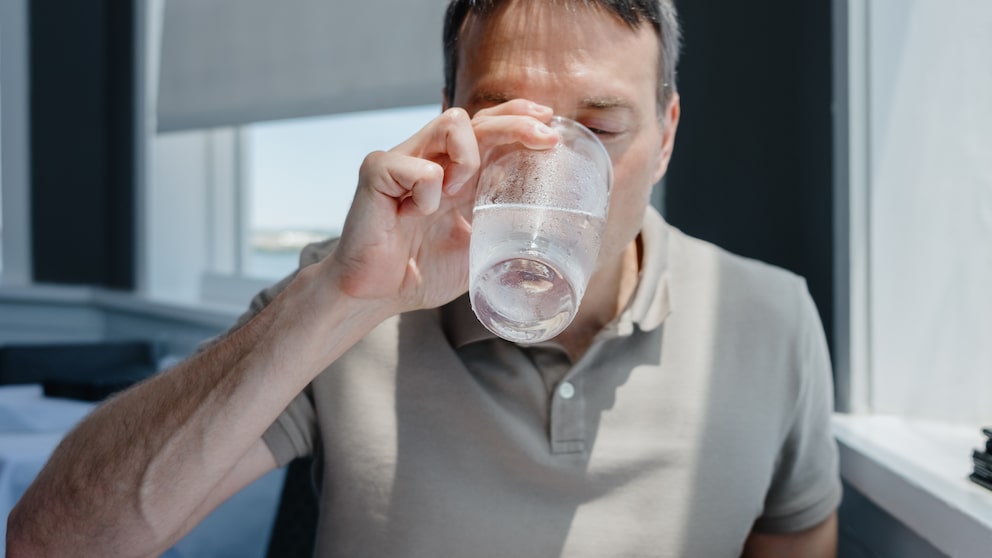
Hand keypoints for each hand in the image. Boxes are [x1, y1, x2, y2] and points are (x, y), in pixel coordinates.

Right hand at [324, 100, 557, 313]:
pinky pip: (419, 168)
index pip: (486, 126)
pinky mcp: (377, 171)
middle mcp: (429, 158)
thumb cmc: (421, 271)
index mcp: (452, 173)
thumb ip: (500, 221)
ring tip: (460, 193)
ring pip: (449, 123)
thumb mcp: (476, 244)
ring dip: (470, 157)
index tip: (548, 121)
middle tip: (545, 139)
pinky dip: (428, 193)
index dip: (516, 116)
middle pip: (476, 117)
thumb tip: (547, 217)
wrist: (377, 295)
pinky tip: (414, 216)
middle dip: (515, 123)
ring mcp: (402, 160)